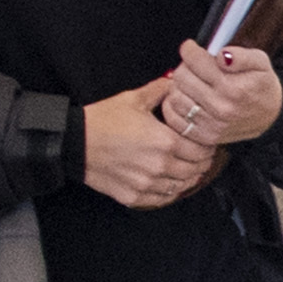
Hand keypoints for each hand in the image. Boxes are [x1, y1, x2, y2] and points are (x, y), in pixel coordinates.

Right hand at [78, 80, 216, 209]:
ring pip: (181, 187)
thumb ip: (160, 90)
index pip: (201, 151)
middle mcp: (160, 166)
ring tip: (188, 170)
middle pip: (195, 171)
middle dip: (201, 163)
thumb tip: (176, 82)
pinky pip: (162, 199)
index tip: (208, 143)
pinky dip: (170, 192)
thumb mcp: (133, 99)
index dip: (208, 147)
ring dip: (188, 179)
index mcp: (165, 142)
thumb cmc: (103, 120)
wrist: (73, 142)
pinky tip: (170, 183)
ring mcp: (147, 185)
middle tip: (201, 157)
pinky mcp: (133, 196)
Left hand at [154, 40, 282, 151]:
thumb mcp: (261, 63)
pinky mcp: (204, 136)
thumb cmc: (262, 86)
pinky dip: (174, 106)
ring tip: (191, 82)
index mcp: (233, 88)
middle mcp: (220, 108)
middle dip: (185, 66)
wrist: (270, 118)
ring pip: (175, 96)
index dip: (189, 50)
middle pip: (182, 77)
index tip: (190, 48)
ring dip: (179, 86)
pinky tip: (186, 98)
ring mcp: (211, 124)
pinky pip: (174, 118)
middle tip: (193, 66)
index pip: (196, 61)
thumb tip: (221, 54)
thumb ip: (242, 56)